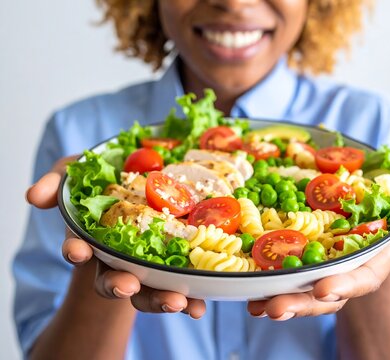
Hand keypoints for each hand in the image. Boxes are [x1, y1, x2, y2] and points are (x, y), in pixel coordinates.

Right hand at [26, 156, 205, 317]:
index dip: (76, 252)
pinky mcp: (174, 263)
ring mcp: (147, 263)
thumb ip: (56, 181)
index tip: (77, 252)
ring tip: (178, 303)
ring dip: (160, 299)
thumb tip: (34, 196)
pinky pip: (181, 283)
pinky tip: (199, 306)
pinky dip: (190, 298)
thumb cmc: (106, 179)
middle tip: (127, 287)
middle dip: (119, 286)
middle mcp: (118, 258)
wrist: (145, 178)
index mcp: (93, 238)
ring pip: (148, 290)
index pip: (79, 250)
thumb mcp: (77, 172)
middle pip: (114, 280)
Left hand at [247, 182, 389, 319]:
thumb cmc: (387, 206)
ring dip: (279, 300)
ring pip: (300, 291)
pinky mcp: (301, 262)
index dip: (343, 285)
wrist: (363, 208)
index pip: (360, 279)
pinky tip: (249, 294)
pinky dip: (266, 286)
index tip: (323, 289)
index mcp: (371, 261)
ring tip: (258, 307)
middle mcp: (344, 271)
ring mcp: (321, 269)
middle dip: (301, 304)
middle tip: (276, 308)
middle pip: (323, 295)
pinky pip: (283, 276)